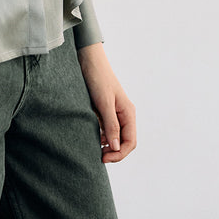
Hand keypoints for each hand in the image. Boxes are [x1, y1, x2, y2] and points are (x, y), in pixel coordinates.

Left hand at [77, 43, 135, 163]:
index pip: (130, 142)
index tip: (104, 158)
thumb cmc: (98, 78)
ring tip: (95, 149)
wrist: (88, 60)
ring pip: (116, 136)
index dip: (119, 154)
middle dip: (114, 152)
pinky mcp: (105, 110)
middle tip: (99, 157)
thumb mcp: (104, 103)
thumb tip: (116, 147)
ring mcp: (115, 112)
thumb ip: (111, 125)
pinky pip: (108, 129)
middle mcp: (124, 114)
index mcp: (128, 113)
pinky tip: (93, 138)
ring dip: (108, 146)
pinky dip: (102, 136)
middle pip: (125, 141)